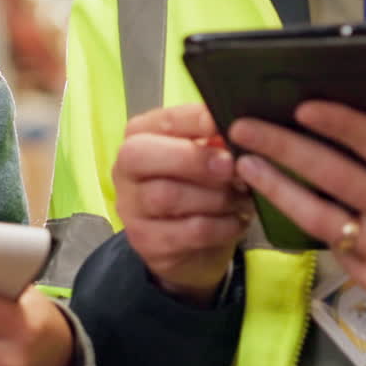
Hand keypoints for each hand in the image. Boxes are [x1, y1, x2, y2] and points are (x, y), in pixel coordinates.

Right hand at [113, 103, 252, 305]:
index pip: (162, 121)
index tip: (222, 123)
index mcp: (139, 136)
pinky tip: (236, 220)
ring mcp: (130, 208)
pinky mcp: (146, 241)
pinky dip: (220, 225)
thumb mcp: (205, 156)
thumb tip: (236, 131)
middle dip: (193, 159)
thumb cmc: (198, 186)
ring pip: (167, 196)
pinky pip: (187, 231)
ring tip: (241, 197)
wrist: (191, 245)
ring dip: (213, 196)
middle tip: (231, 166)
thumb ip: (214, 140)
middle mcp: (124, 169)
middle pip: (144, 156)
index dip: (193, 120)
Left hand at [231, 101, 365, 321]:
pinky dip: (311, 223)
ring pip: (321, 217)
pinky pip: (337, 247)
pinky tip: (287, 203)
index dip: (340, 124)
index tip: (303, 107)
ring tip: (246, 165)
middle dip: (283, 148)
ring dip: (278, 188)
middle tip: (245, 128)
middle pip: (335, 175)